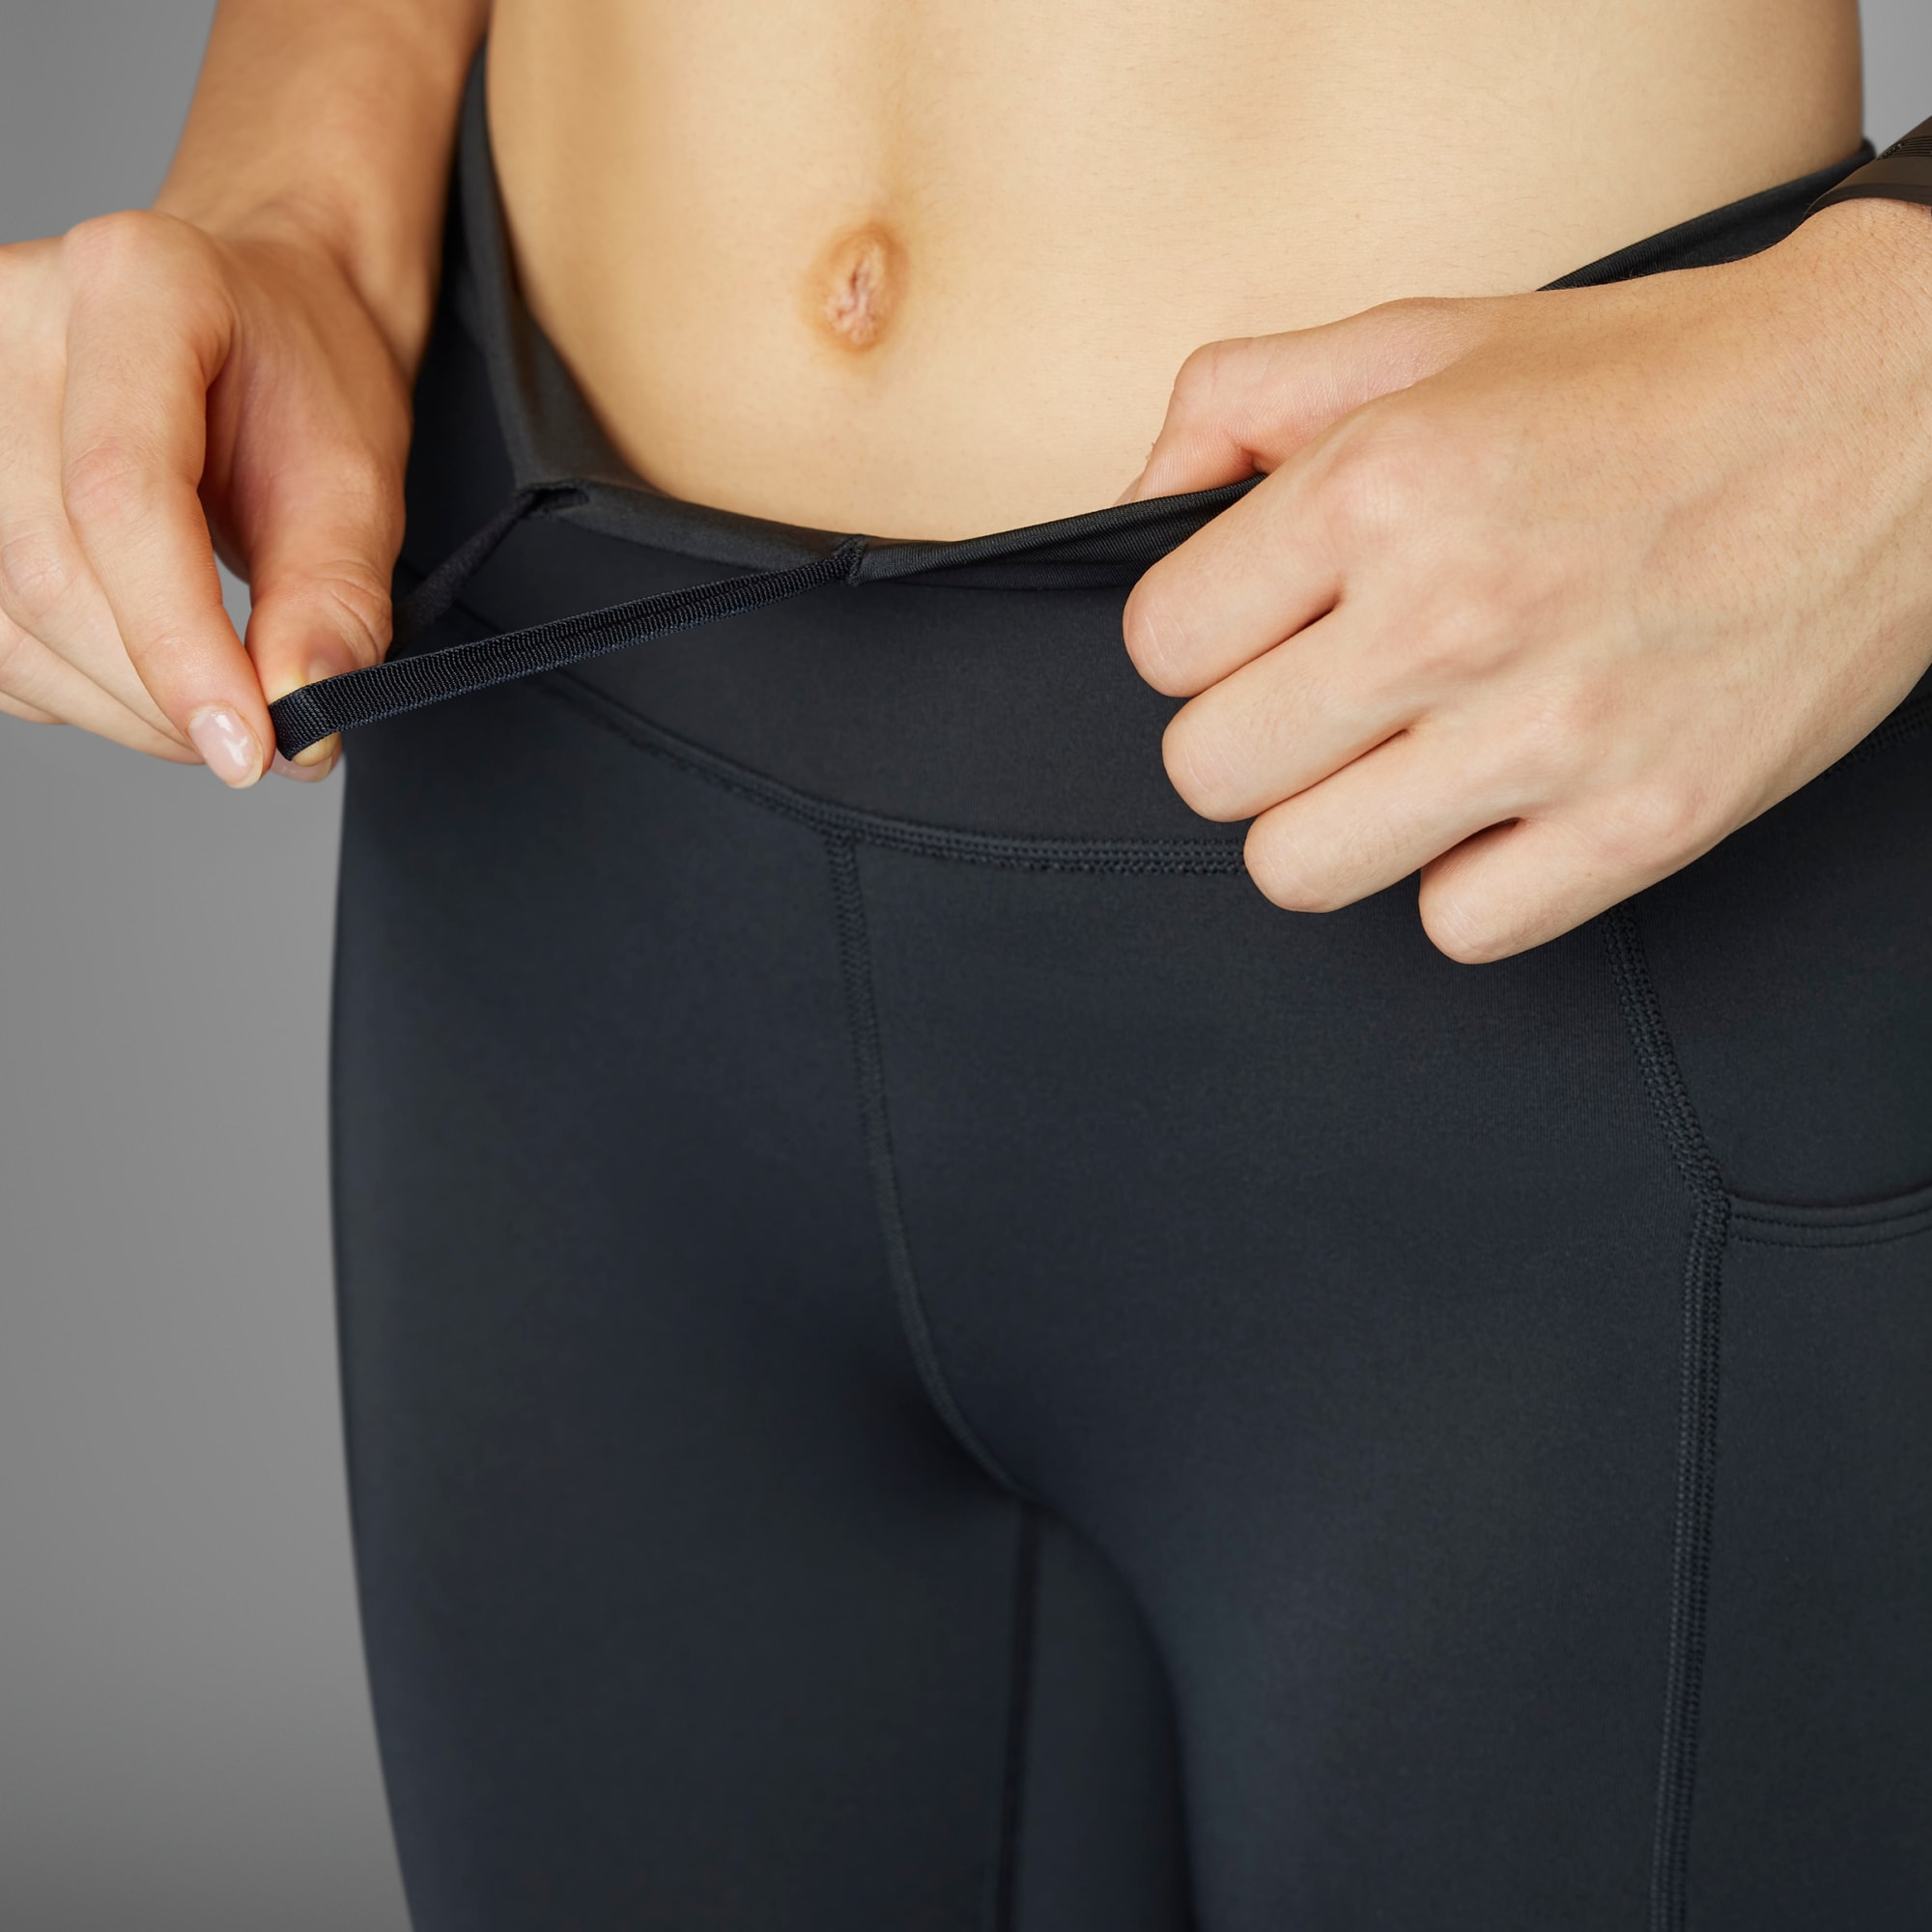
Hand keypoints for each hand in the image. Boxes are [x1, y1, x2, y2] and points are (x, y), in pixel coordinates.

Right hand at [0, 204, 411, 783]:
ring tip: (214, 705)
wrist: (261, 321)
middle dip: (157, 691)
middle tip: (258, 739)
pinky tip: (142, 668)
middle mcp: (15, 320)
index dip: (177, 642)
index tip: (248, 744)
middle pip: (46, 566)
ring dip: (116, 702)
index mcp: (138, 290)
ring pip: (2, 612)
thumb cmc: (305, 382)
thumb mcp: (358, 483)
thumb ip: (333, 602)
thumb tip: (297, 716)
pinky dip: (67, 685)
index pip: (120, 495)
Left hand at [1121, 199, 1931, 960]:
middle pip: (1208, 772)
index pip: (1158, 647)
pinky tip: (1502, 804)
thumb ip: (1242, 397)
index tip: (1261, 622)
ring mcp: (1552, 736)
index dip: (1198, 637)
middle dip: (1248, 732)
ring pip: (1297, 870)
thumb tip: (1136, 496)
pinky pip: (1455, 929)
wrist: (1890, 415)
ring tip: (1400, 755)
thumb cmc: (1643, 383)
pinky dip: (1465, 880)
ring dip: (1330, 820)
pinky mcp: (1643, 825)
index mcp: (1379, 484)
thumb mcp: (1424, 338)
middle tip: (1327, 691)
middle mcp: (1454, 616)